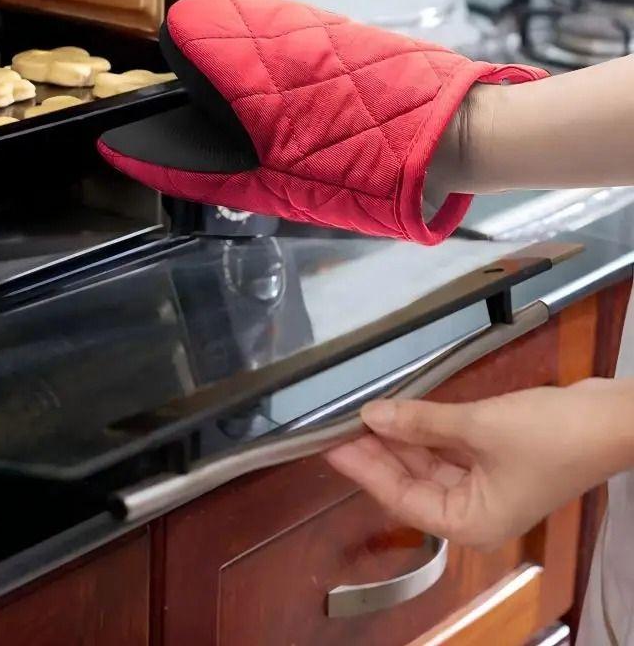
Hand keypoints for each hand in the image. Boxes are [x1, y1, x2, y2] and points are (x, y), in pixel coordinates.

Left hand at [324, 380, 633, 550]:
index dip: (363, 469)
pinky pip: (445, 450)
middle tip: (338, 424)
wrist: (611, 419)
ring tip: (360, 414)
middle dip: (377, 452)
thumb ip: (419, 423)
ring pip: (426, 464)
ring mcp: (484, 487)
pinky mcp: (492, 461)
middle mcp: (473, 512)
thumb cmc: (552, 436)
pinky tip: (398, 413)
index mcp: (470, 521)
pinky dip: (423, 433)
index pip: (400, 498)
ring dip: (398, 439)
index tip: (330, 446)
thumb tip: (371, 417)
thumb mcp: (477, 427)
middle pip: (410, 482)